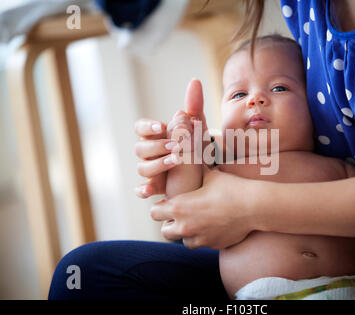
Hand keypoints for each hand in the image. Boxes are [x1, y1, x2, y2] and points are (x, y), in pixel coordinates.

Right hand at [134, 79, 208, 197]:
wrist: (210, 172)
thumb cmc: (199, 146)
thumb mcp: (199, 127)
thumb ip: (195, 106)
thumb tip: (194, 81)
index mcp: (156, 136)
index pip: (141, 128)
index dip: (147, 127)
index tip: (161, 126)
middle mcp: (150, 153)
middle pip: (140, 148)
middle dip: (156, 146)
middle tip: (174, 145)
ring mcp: (152, 170)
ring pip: (142, 167)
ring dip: (157, 164)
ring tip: (175, 161)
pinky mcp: (157, 187)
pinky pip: (142, 189)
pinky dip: (143, 189)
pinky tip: (150, 191)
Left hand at [149, 167, 255, 248]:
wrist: (254, 207)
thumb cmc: (232, 188)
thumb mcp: (211, 175)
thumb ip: (198, 172)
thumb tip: (193, 158)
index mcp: (180, 208)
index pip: (154, 212)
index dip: (161, 206)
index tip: (169, 202)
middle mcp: (185, 227)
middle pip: (165, 231)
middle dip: (169, 222)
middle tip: (180, 213)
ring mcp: (199, 239)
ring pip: (182, 240)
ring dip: (185, 233)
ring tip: (196, 221)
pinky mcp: (213, 245)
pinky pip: (201, 244)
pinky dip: (202, 237)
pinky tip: (211, 226)